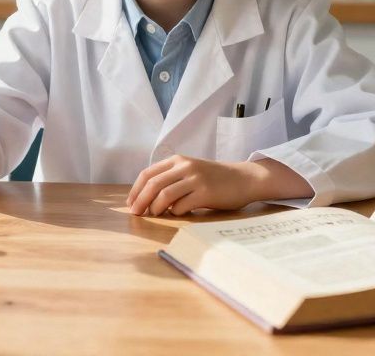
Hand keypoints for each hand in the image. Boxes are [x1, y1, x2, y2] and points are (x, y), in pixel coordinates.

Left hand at [126, 155, 263, 215]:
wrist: (243, 179)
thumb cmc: (215, 178)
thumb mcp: (190, 171)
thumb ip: (171, 178)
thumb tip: (146, 197)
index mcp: (178, 160)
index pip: (148, 173)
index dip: (135, 190)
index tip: (130, 203)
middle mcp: (185, 166)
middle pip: (153, 184)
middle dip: (140, 201)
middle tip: (135, 214)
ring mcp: (195, 179)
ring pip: (164, 195)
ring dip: (155, 208)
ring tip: (154, 215)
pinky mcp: (205, 193)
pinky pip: (181, 206)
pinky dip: (175, 212)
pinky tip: (178, 213)